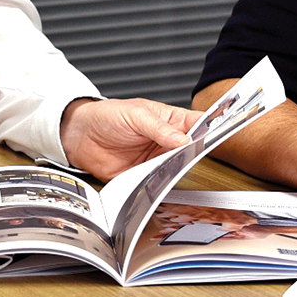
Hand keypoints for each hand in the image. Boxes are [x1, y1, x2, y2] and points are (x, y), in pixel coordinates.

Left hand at [59, 98, 195, 180]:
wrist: (80, 135)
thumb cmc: (106, 116)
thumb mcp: (136, 114)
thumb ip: (160, 128)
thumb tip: (184, 139)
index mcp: (168, 119)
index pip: (196, 123)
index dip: (208, 128)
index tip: (216, 134)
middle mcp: (165, 140)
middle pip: (190, 148)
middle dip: (194, 152)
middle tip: (194, 154)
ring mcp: (156, 159)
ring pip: (177, 166)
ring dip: (177, 168)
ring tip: (176, 165)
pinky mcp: (144, 175)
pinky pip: (158, 181)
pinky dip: (161, 182)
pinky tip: (161, 178)